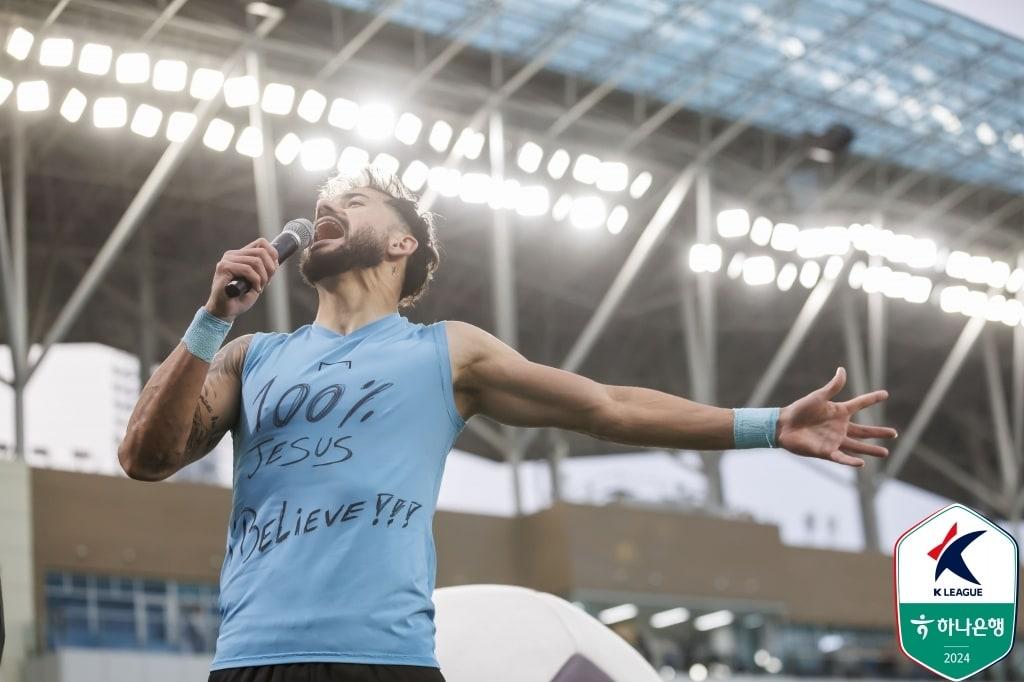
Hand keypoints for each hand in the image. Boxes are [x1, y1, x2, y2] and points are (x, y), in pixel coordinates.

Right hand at [205, 238, 278, 321]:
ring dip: (263, 277)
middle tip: (266, 282)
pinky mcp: (224, 268)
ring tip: (260, 287)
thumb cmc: (240, 297)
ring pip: (255, 261)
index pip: (261, 243)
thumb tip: (276, 260)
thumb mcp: (257, 281)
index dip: (273, 254)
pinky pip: (247, 269)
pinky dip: (256, 280)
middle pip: (261, 252)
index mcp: (240, 255)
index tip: (274, 270)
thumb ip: (264, 269)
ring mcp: (227, 260)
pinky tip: (255, 289)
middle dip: (270, 269)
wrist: (225, 311)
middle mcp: (232, 255)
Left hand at [776, 367, 896, 467]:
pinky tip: (862, 464)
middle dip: (879, 432)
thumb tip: (842, 370)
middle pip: (864, 431)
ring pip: (857, 447)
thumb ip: (833, 387)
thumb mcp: (818, 396)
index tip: (885, 394)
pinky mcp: (826, 451)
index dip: (872, 398)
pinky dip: (850, 461)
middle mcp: (840, 427)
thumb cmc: (800, 409)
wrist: (783, 425)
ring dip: (871, 450)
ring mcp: (834, 440)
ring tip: (886, 452)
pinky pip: (841, 457)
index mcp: (839, 412)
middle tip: (894, 433)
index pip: (860, 404)